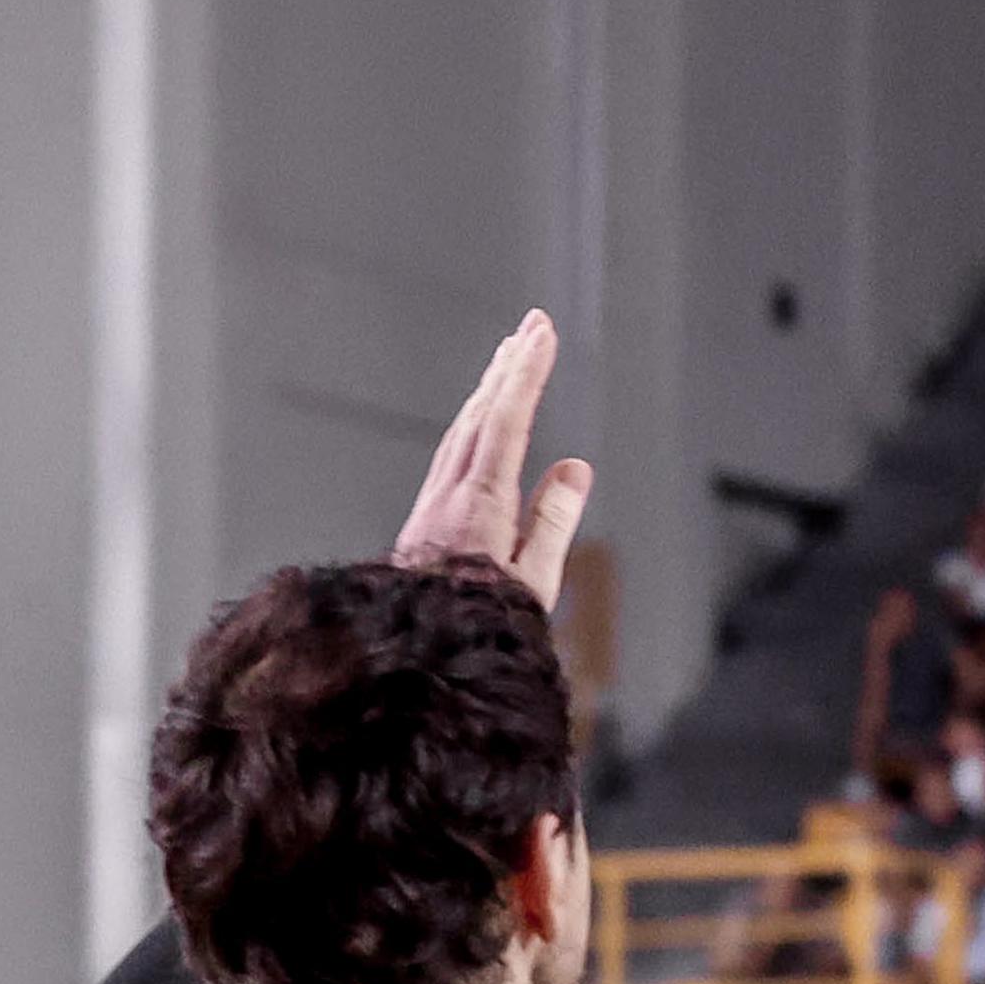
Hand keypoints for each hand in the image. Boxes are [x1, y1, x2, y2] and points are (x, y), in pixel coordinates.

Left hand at [393, 310, 592, 608]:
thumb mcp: (530, 582)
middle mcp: (450, 494)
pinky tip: (484, 420)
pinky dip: (475, 422)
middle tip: (532, 326)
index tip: (542, 333)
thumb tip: (574, 468)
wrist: (410, 658)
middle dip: (509, 367)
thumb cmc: (478, 627)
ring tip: (511, 358)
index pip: (507, 422)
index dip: (525, 374)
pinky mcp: (428, 516)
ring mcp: (434, 503)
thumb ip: (552, 522)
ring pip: (464, 430)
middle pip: (481, 415)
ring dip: (490, 389)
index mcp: (479, 505)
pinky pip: (455, 452)